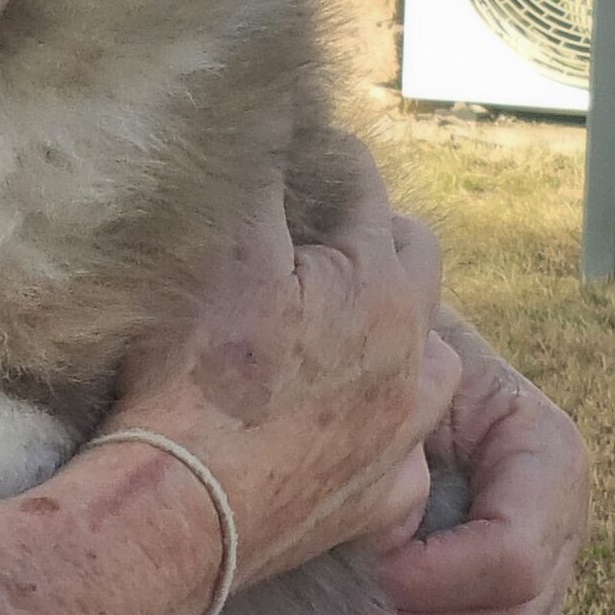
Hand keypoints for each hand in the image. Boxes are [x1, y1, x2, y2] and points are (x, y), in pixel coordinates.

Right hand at [103, 146, 461, 593]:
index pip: (365, 187)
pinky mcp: (379, 501)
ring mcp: (402, 434)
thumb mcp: (219, 250)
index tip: (302, 150)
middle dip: (376, 241)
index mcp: (377, 282)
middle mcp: (411, 354)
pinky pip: (406, 460)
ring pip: (433, 365)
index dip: (329, 161)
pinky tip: (346, 436)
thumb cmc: (195, 377)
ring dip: (400, 341)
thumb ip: (254, 171)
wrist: (181, 511)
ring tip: (352, 337)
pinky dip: (384, 440)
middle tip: (324, 239)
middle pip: (416, 267)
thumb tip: (272, 103)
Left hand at [350, 320, 589, 614]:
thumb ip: (405, 417)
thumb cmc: (381, 363)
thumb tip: (386, 517)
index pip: (513, 558)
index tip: (367, 570)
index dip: (432, 582)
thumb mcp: (404, 363)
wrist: (381, 375)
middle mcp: (561, 530)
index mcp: (547, 456)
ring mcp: (545, 588)